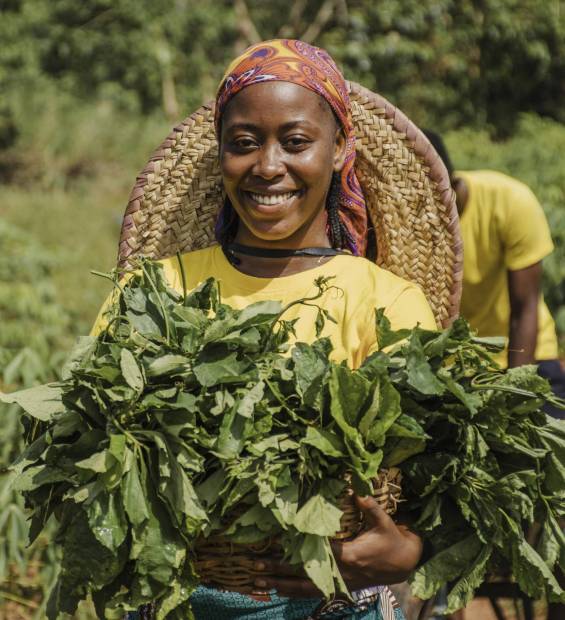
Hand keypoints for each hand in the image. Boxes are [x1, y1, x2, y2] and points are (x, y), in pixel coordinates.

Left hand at [252, 495, 422, 597]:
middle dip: (280, 569)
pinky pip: (314, 592)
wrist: (405, 564)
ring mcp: (340, 582)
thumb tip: (356, 489)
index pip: (318, 552)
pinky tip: (279, 589)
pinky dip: (295, 591)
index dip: (298, 548)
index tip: (277, 543)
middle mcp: (342, 572)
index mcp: (351, 555)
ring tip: (260, 580)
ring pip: (306, 587)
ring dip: (282, 584)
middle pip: (305, 573)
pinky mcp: (341, 587)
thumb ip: (369, 506)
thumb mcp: (384, 521)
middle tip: (256, 565)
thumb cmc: (392, 539)